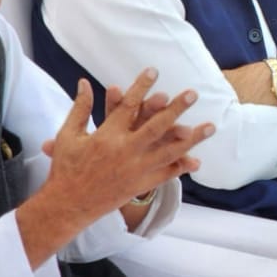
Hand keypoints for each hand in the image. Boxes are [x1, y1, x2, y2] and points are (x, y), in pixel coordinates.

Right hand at [40, 70, 211, 220]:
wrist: (67, 205)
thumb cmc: (66, 167)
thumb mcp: (67, 136)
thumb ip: (80, 108)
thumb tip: (84, 82)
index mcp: (106, 136)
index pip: (128, 106)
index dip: (141, 87)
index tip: (153, 71)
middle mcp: (124, 152)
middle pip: (155, 127)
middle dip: (175, 110)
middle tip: (192, 94)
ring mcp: (135, 170)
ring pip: (168, 152)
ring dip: (191, 139)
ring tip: (210, 126)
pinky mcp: (140, 185)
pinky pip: (165, 175)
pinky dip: (181, 167)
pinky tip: (197, 159)